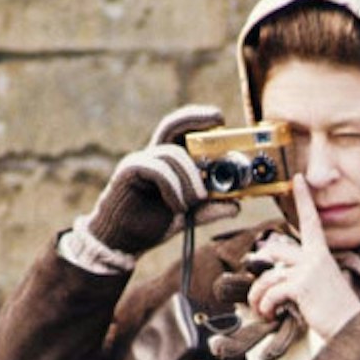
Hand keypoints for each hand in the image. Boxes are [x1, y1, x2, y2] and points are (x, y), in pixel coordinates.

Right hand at [85, 105, 226, 257]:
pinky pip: (158, 170)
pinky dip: (174, 187)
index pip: (183, 132)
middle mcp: (154, 156)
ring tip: (196, 201)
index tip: (221, 120)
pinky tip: (178, 207)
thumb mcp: (189, 215)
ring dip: (192, 178)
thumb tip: (236, 205)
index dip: (199, 121)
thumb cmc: (152, 223)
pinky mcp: (130, 171)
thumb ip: (210, 208)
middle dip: (196, 118)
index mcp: (168, 162)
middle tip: (219, 119)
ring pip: (172, 154)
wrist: (123, 241)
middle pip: (172, 124)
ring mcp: (140, 161)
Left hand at [244, 175, 359, 344]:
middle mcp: (315, 258)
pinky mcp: (301, 286)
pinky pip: (271, 293)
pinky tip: (270, 314)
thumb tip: (280, 275)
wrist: (350, 328)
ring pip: (268, 276)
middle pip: (275, 251)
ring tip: (260, 310)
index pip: (311, 221)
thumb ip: (306, 274)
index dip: (304, 199)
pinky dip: (266, 306)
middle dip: (259, 267)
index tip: (298, 179)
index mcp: (322, 255)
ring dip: (258, 296)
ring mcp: (308, 270)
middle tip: (255, 286)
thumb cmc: (337, 312)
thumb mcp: (324, 286)